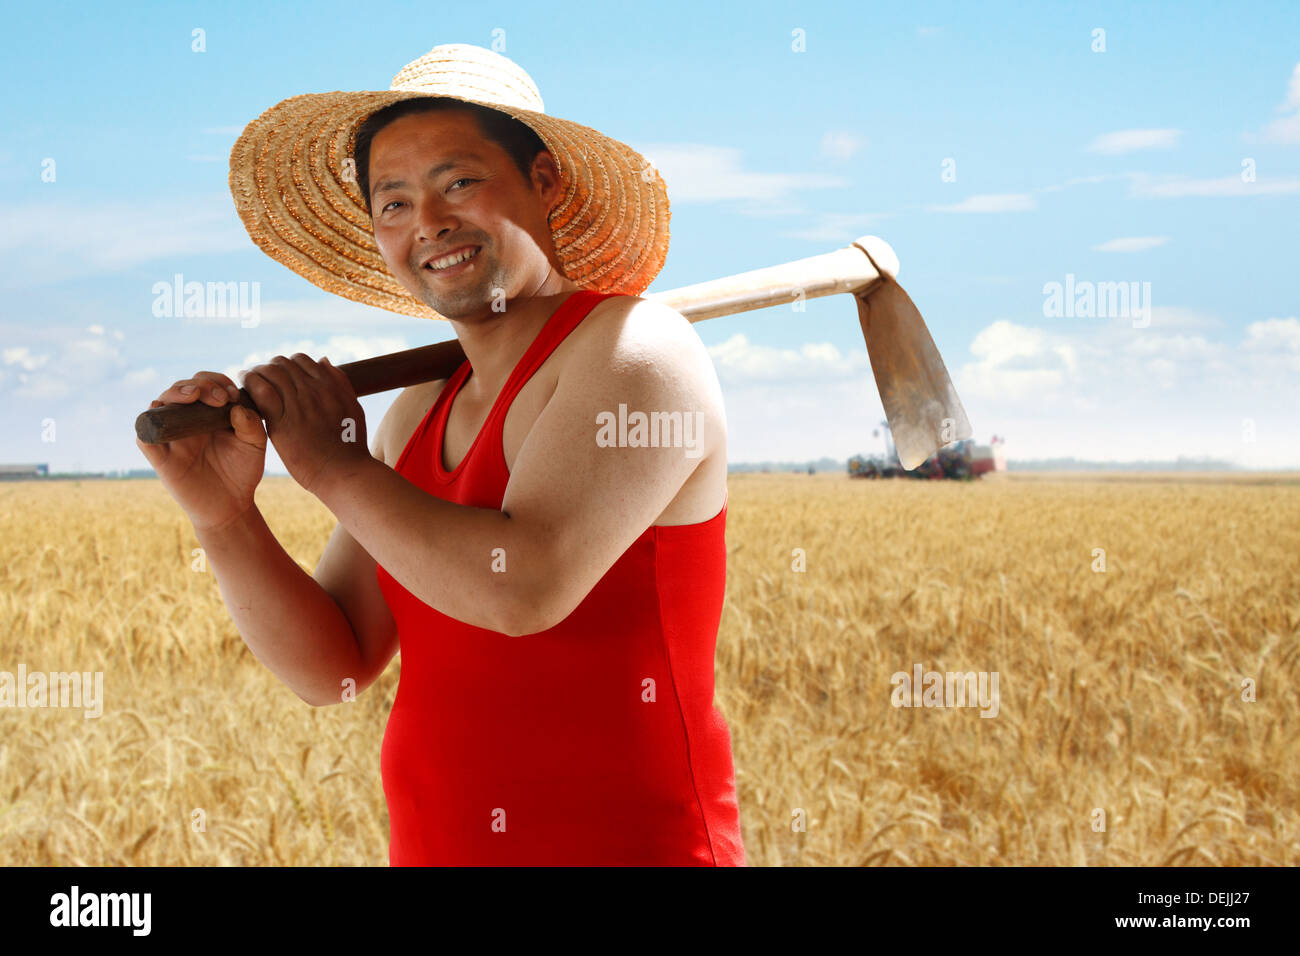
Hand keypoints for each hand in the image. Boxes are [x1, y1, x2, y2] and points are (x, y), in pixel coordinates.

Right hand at [135, 371, 266, 531]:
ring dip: (175, 393)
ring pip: (160, 404)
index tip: (233, 394)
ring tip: (196, 395)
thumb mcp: (254, 445)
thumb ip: (251, 424)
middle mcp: (186, 420)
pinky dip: (148, 422)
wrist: (231, 505)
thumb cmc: (243, 472)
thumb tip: (237, 406)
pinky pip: (144, 436)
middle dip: (200, 384)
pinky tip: (166, 415)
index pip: (204, 383)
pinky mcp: (160, 457)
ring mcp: (171, 437)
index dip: (216, 381)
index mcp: (208, 413)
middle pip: (181, 388)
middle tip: (221, 397)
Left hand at [240, 354, 370, 495]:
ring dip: (256, 373)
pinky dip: (250, 385)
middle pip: (283, 364)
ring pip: (271, 374)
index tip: (278, 375)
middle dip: (269, 367)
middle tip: (258, 376)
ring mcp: (298, 405)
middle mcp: (314, 390)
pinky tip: (243, 389)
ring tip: (247, 379)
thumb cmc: (350, 446)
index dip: (286, 365)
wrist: (343, 472)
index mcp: (330, 386)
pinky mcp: (283, 422)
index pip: (301, 360)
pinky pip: (262, 392)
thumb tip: (323, 360)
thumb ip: (339, 382)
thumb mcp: (353, 408)